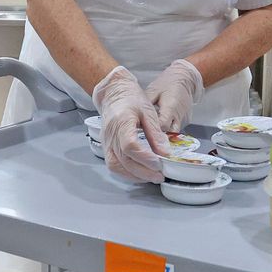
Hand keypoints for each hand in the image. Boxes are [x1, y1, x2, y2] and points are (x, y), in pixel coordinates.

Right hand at [93, 66, 167, 182]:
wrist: (114, 94)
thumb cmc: (131, 100)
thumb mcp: (148, 112)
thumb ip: (156, 133)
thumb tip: (165, 153)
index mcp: (122, 122)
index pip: (130, 145)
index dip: (144, 157)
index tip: (159, 163)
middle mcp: (111, 134)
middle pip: (124, 160)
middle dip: (144, 171)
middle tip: (160, 175)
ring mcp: (106, 142)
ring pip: (116, 166)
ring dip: (134, 175)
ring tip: (151, 177)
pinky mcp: (106, 147)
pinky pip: (113, 165)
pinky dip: (126, 173)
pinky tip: (139, 174)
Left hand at [145, 60, 203, 131]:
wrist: (185, 79)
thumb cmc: (168, 83)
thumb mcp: (153, 90)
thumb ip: (146, 105)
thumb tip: (137, 117)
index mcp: (171, 107)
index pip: (162, 126)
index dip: (153, 129)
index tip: (144, 128)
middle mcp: (179, 116)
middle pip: (168, 133)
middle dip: (158, 134)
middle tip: (148, 131)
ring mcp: (184, 119)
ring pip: (173, 133)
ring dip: (163, 132)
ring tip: (153, 127)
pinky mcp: (186, 121)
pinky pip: (176, 128)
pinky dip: (168, 128)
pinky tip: (161, 123)